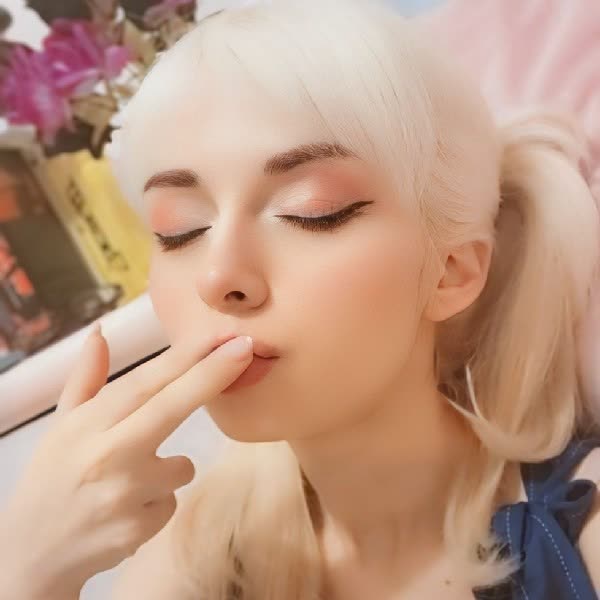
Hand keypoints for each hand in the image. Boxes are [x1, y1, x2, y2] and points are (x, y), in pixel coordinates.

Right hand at [0, 324, 252, 598]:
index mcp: (86, 425)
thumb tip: (100, 332)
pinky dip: (158, 501)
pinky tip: (126, 510)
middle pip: (170, 407)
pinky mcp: (139, 529)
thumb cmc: (53, 477)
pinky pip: (172, 501)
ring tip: (125, 483)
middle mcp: (105, 455)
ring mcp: (124, 495)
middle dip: (212, 374)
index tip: (220, 334)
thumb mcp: (62, 425)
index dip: (184, 357)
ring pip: (183, 467)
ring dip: (169, 469)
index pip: (143, 383)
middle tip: (246, 348)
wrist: (33, 553)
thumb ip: (86, 378)